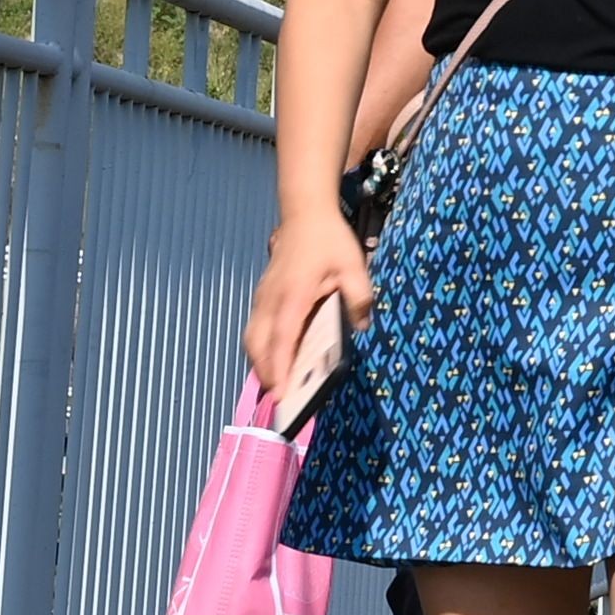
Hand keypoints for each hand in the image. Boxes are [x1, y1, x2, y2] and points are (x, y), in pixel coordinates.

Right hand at [246, 211, 374, 410]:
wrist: (304, 215)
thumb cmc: (329, 241)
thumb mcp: (354, 266)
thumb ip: (359, 297)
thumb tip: (362, 327)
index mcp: (293, 296)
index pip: (282, 338)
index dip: (280, 368)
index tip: (281, 394)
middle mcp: (270, 301)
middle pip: (258, 345)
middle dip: (267, 373)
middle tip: (282, 400)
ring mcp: (262, 299)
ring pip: (252, 339)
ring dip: (261, 363)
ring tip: (280, 384)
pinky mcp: (262, 298)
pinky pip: (255, 330)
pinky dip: (262, 349)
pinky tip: (278, 358)